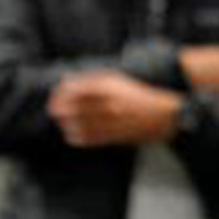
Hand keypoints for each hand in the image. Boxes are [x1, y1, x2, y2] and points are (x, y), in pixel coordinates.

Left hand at [48, 72, 180, 146]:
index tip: (56, 95)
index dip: (60, 94)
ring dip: (66, 123)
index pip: (74, 90)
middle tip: (55, 110)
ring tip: (64, 121)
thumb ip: (92, 80)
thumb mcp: (117, 79)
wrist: (162, 114)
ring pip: (76, 125)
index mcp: (109, 87)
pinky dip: (76, 136)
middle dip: (59, 109)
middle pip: (71, 109)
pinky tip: (73, 132)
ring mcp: (110, 121)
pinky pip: (87, 138)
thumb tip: (68, 81)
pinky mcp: (112, 136)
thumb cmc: (139, 95)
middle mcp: (107, 104)